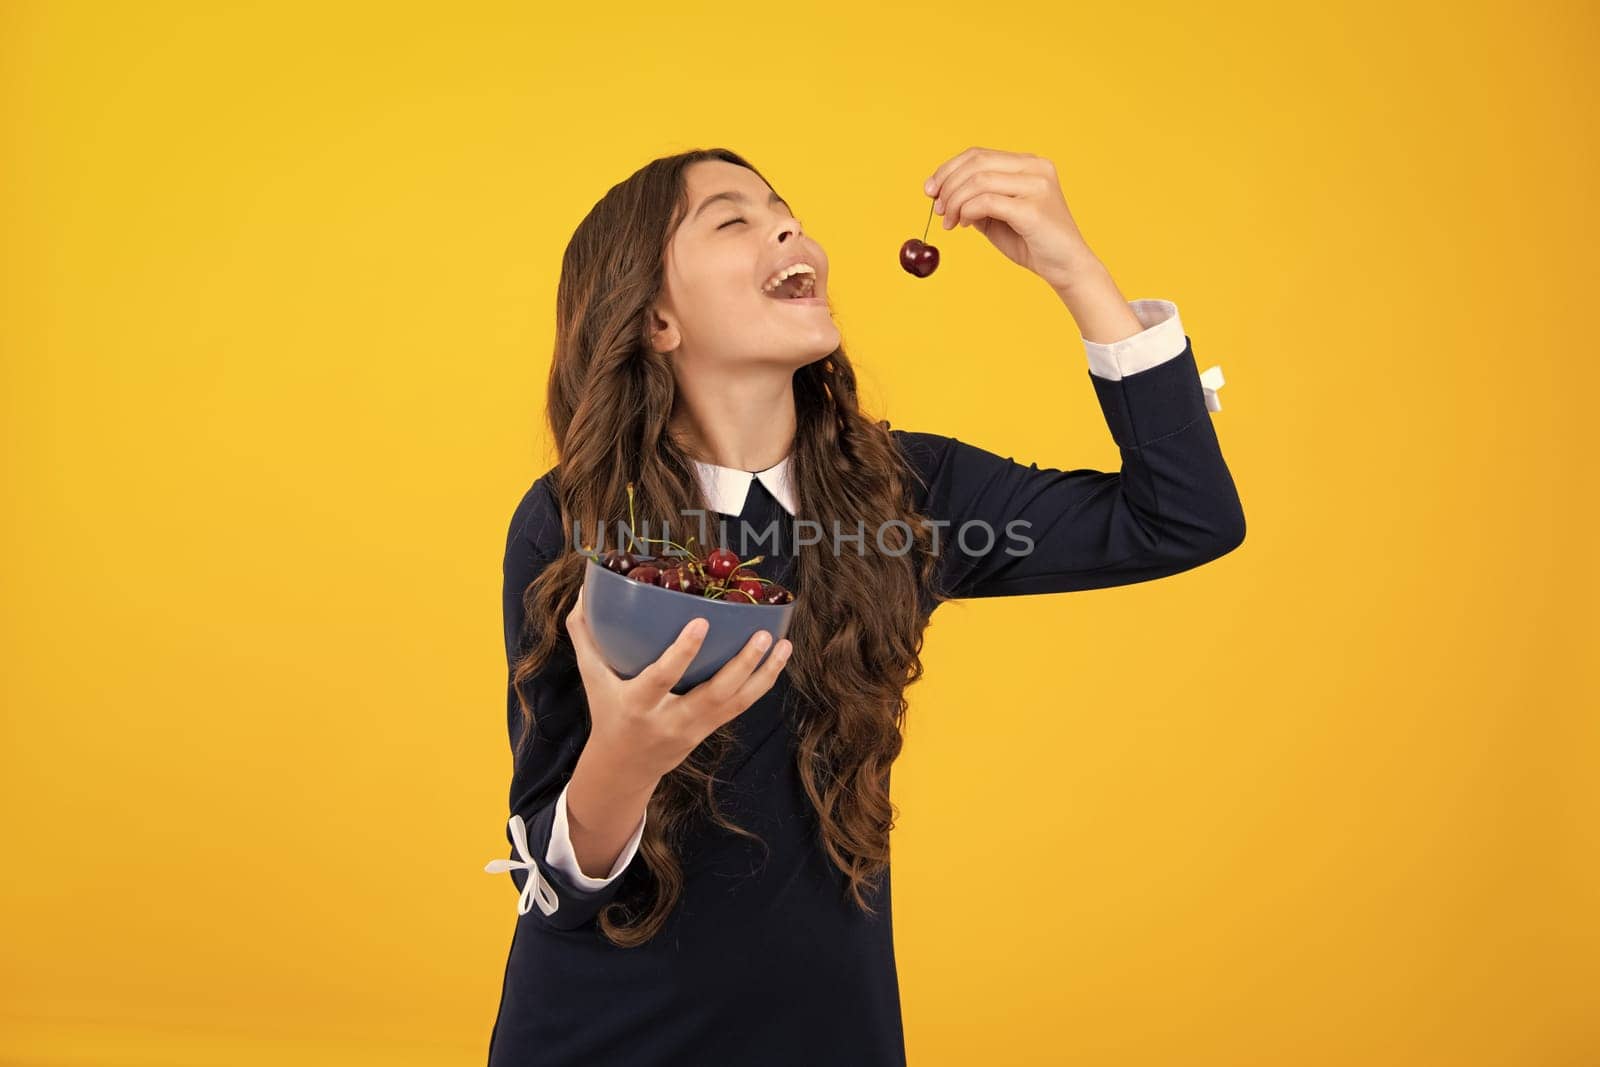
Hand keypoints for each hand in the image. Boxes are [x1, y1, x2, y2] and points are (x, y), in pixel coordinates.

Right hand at [563, 586, 792, 788]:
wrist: (624, 768)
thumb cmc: (607, 711)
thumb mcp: (592, 677)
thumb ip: (585, 635)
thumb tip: (584, 590)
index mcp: (638, 705)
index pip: (662, 679)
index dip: (682, 653)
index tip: (701, 622)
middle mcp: (672, 719)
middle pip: (714, 695)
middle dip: (742, 665)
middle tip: (763, 634)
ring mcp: (696, 728)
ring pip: (737, 703)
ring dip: (764, 674)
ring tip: (784, 645)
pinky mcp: (711, 729)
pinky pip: (742, 706)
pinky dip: (762, 683)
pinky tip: (778, 658)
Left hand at [924, 145, 1100, 290]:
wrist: (1066, 268)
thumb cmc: (1032, 242)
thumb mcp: (998, 216)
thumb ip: (976, 200)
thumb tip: (941, 194)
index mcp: (1029, 164)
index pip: (979, 155)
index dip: (948, 170)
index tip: (930, 190)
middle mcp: (1035, 168)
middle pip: (976, 162)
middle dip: (948, 185)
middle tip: (938, 210)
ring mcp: (1037, 186)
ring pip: (979, 180)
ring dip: (955, 202)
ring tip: (951, 223)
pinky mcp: (1033, 209)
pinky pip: (987, 201)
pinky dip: (968, 211)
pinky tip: (966, 225)